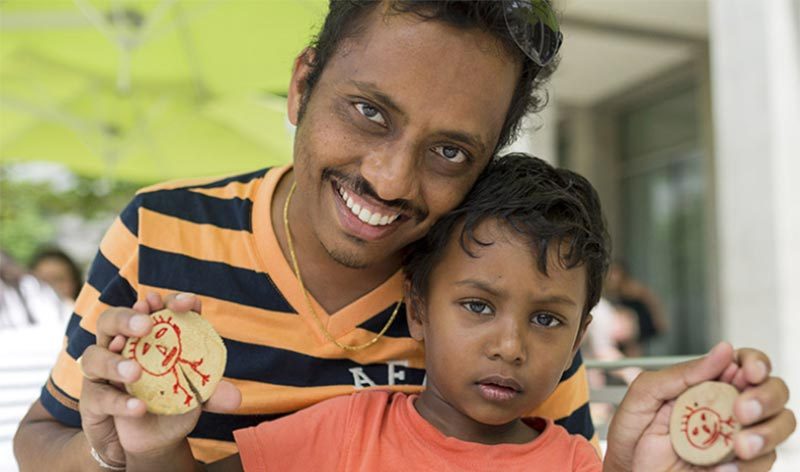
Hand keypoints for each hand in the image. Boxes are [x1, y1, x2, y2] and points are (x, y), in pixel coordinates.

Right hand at [78, 293, 240, 465]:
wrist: (155, 439)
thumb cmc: (177, 403)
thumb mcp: (197, 397)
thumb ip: (213, 394)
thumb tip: (235, 398)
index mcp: (153, 336)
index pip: (160, 309)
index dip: (173, 301)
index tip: (187, 303)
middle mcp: (124, 346)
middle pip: (114, 320)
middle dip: (128, 317)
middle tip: (145, 325)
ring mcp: (104, 370)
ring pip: (94, 354)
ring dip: (114, 361)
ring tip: (134, 372)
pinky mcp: (94, 398)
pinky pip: (100, 395)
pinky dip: (119, 401)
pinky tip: (139, 407)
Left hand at [604, 342, 795, 471]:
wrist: (627, 471)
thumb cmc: (632, 432)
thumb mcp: (645, 395)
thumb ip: (681, 373)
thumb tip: (722, 351)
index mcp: (708, 384)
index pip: (746, 364)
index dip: (755, 363)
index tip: (747, 372)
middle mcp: (729, 407)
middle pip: (774, 392)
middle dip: (766, 398)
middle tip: (741, 411)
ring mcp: (737, 437)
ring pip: (779, 427)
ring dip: (765, 434)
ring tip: (738, 446)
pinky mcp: (739, 467)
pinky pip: (762, 465)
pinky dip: (748, 467)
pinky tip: (722, 468)